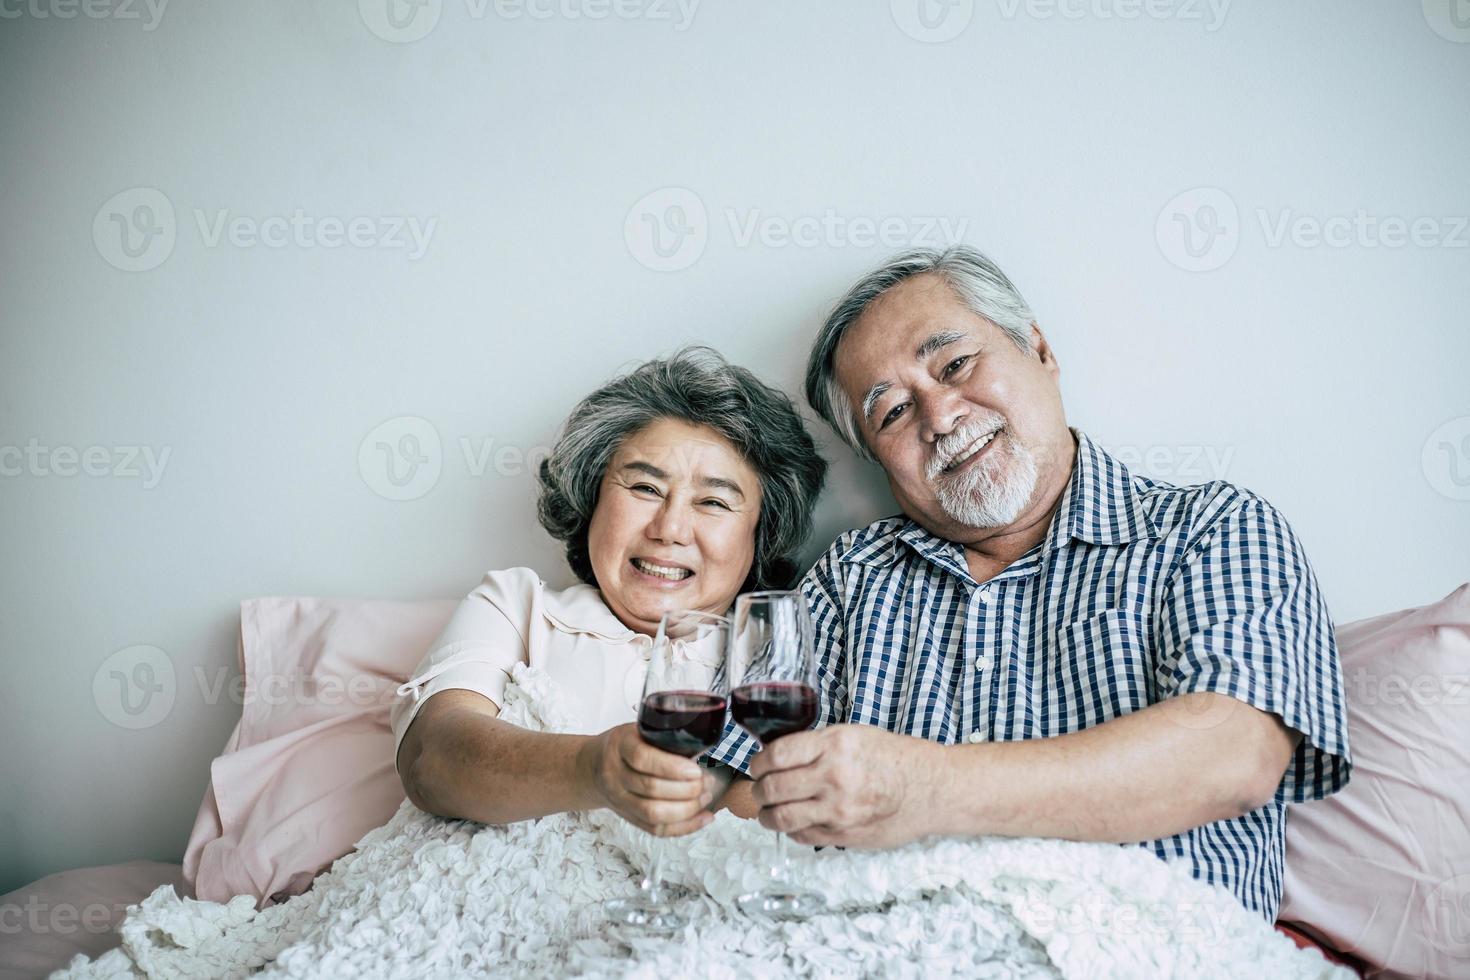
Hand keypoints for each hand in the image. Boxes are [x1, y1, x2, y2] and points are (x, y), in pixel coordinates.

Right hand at [584, 724, 715, 836]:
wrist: (592, 767)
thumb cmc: (624, 745)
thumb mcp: (638, 729)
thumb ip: (662, 735)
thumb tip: (702, 745)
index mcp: (620, 746)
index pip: (642, 758)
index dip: (671, 767)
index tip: (695, 770)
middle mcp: (615, 775)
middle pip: (651, 789)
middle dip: (686, 789)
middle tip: (707, 782)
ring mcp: (619, 799)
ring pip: (653, 813)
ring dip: (687, 809)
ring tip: (706, 796)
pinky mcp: (628, 817)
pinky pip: (656, 829)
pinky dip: (684, 827)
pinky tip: (704, 818)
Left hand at [747, 724, 938, 847]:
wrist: (928, 789)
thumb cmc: (893, 759)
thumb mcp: (853, 736)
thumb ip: (816, 746)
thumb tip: (778, 757)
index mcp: (833, 746)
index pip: (776, 756)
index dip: (758, 763)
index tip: (756, 767)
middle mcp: (833, 778)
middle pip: (773, 788)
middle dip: (758, 790)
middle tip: (758, 789)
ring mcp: (838, 810)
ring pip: (782, 817)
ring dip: (766, 815)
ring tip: (767, 811)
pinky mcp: (843, 835)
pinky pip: (802, 835)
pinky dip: (791, 829)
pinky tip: (794, 822)